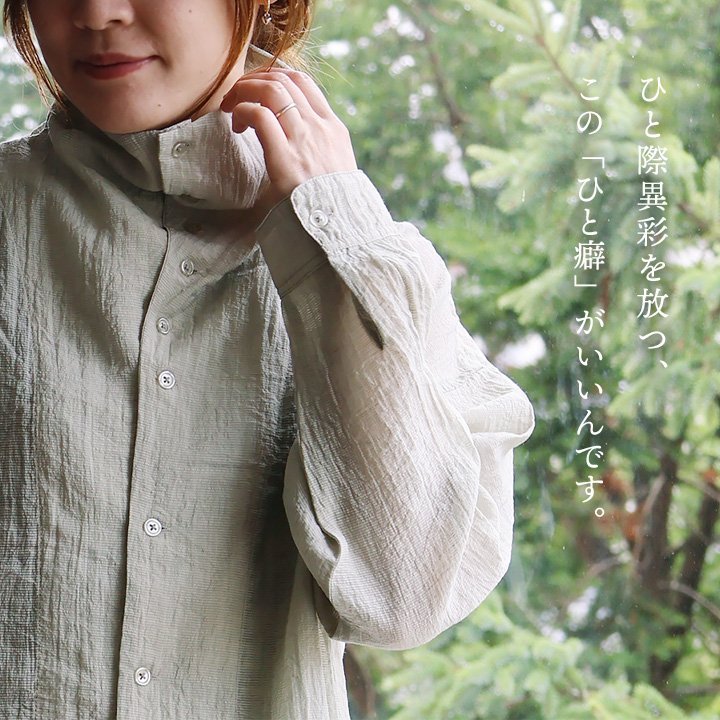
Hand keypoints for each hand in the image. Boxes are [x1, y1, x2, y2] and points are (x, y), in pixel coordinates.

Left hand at [219, 67, 357, 217]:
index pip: (303, 82)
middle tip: (237, 97)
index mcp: (334, 128)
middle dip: (254, 80)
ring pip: (271, 89)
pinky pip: (259, 115)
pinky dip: (242, 112)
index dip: (274, 77)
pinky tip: (237, 127)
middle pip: (284, 78)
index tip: (257, 92)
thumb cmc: (331, 205)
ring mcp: (305, 140)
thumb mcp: (335, 169)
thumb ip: (320, 150)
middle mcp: (320, 127)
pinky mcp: (286, 158)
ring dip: (244, 91)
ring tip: (231, 108)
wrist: (338, 228)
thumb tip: (297, 147)